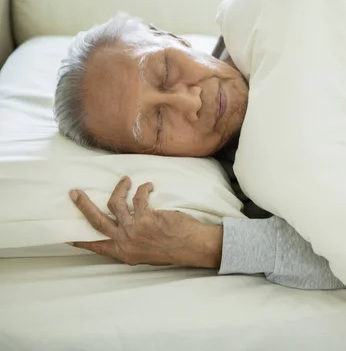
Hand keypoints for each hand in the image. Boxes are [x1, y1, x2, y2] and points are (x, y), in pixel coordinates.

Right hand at [68, 176, 222, 267]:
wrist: (192, 247)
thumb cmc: (172, 249)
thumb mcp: (146, 253)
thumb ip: (132, 243)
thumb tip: (123, 230)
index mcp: (123, 253)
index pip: (96, 245)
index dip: (80, 239)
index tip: (65, 235)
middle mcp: (125, 241)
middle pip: (96, 221)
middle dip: (83, 206)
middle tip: (75, 193)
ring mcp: (134, 229)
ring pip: (115, 203)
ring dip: (119, 188)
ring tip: (125, 181)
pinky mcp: (146, 217)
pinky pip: (138, 196)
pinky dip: (142, 188)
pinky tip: (148, 186)